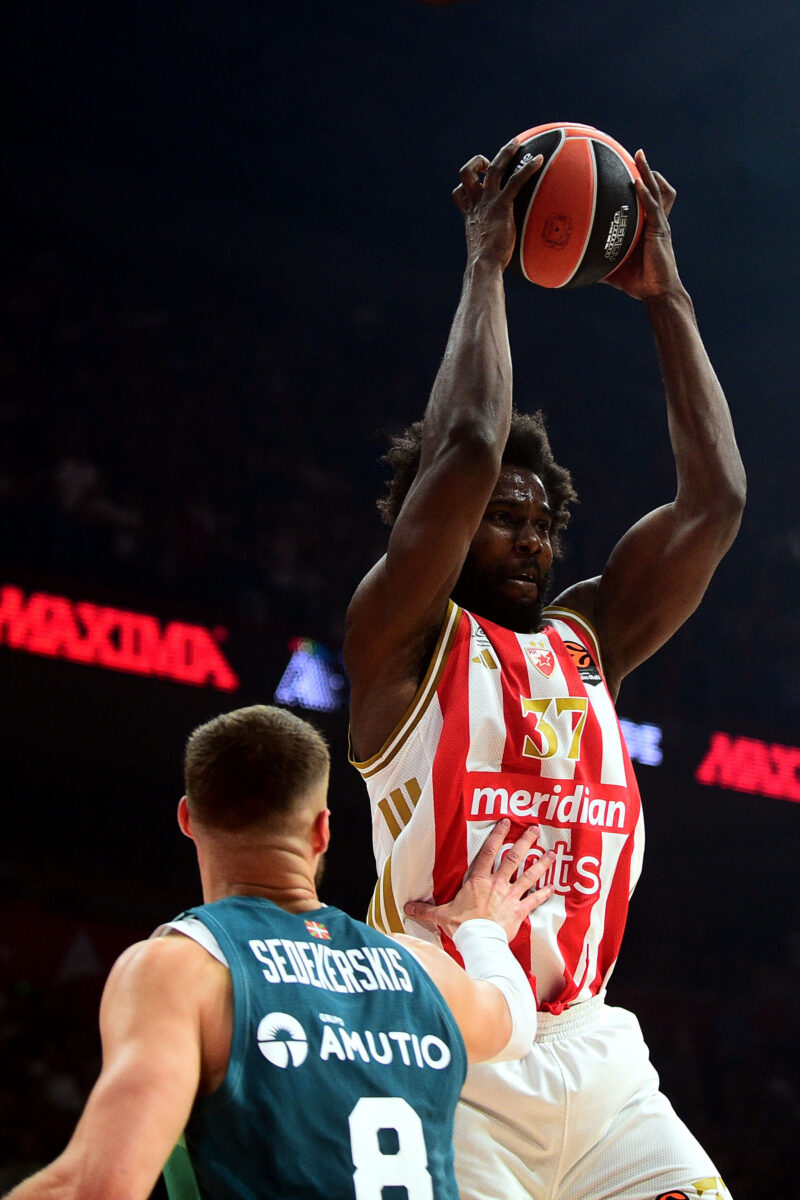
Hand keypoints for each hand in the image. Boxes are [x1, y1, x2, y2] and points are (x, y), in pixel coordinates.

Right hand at [404, 819, 554, 939]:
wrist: (479, 942)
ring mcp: (510, 896)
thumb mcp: (441, 915)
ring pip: (529, 875)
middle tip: (535, 830)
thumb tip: (407, 908)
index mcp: (478, 881)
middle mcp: (497, 884)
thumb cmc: (462, 927)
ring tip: (551, 853)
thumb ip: (425, 910)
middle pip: (513, 858)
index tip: (507, 822)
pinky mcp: (519, 911)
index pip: (489, 852)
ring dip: (541, 863)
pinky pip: (534, 900)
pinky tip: (552, 887)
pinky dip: (543, 893)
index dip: (497, 835)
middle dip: (525, 842)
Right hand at [452, 139, 542, 271]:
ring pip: (493, 168)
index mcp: (469, 215)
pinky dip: (527, 168)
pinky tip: (539, 160)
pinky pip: (515, 180)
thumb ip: (490, 245)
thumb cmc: (485, 265)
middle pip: (468, 173)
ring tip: (516, 143)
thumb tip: (501, 261)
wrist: (483, 265)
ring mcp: (488, 202)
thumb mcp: (483, 251)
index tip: (476, 184)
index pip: (459, 193)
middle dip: (478, 162)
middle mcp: (476, 204)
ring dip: (505, 152)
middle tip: (491, 161)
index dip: (465, 185)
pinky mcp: (501, 205)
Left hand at [604, 150, 682, 299]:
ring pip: (656, 191)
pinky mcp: (660, 231)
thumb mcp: (612, 267)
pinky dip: (645, 194)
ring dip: (648, 173)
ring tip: (640, 157)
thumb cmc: (637, 281)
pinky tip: (637, 184)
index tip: (628, 168)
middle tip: (637, 153)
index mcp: (646, 226)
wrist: (656, 293)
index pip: (645, 199)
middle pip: (655, 188)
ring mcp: (659, 224)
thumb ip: (596, 260)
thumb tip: (572, 263)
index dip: (641, 183)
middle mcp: (655, 220)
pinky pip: (653, 208)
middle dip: (647, 169)